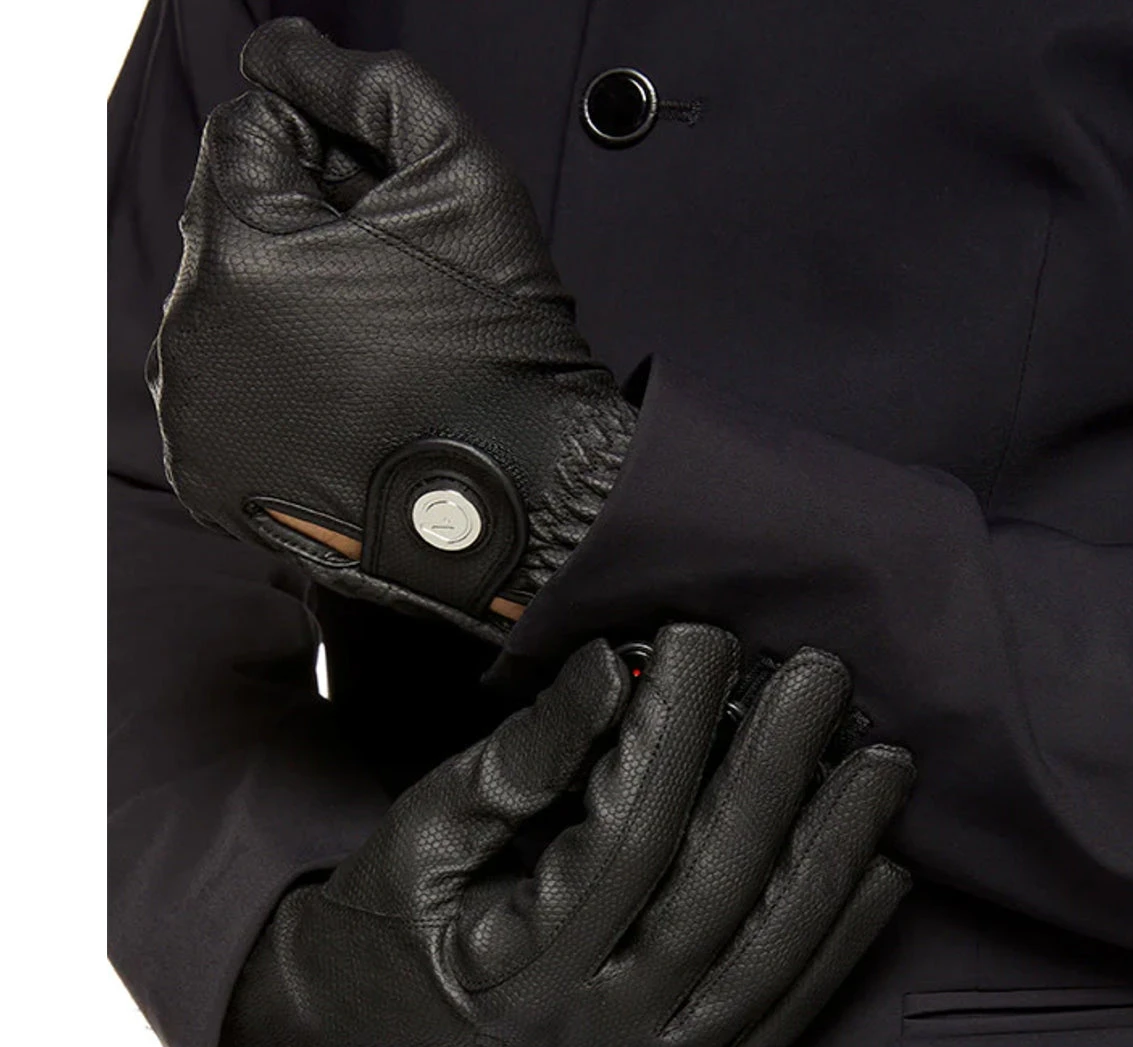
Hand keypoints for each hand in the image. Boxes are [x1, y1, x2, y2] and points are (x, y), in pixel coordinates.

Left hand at [149, 17, 634, 638]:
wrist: (521, 495)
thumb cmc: (502, 346)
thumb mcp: (465, 175)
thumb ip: (368, 85)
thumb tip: (281, 49)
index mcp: (244, 247)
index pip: (246, 136)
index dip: (324, 155)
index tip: (386, 211)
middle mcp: (194, 333)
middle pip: (229, 226)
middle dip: (300, 233)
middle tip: (391, 286)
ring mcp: (196, 415)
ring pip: (222, 309)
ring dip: (280, 309)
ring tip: (373, 353)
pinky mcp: (208, 476)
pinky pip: (223, 389)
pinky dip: (269, 382)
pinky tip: (342, 403)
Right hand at [221, 625, 912, 1046]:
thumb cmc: (388, 929)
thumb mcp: (427, 831)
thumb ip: (525, 757)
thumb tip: (613, 669)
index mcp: (518, 971)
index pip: (625, 832)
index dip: (671, 727)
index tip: (701, 640)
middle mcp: (600, 1033)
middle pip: (716, 885)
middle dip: (777, 769)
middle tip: (819, 676)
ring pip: (773, 955)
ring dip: (837, 850)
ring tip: (882, 760)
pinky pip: (785, 1010)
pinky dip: (841, 939)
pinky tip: (882, 866)